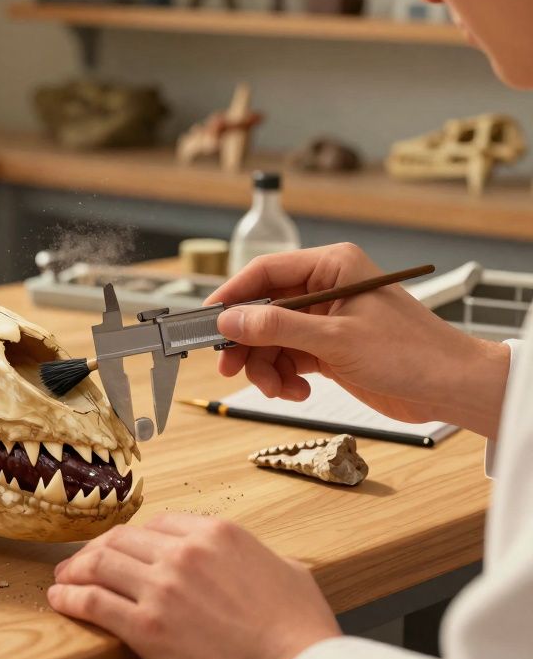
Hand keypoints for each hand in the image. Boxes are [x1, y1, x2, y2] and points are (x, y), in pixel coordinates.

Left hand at [49, 515, 340, 658]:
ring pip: (100, 564)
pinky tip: (61, 600)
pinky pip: (93, 601)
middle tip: (82, 564)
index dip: (133, 537)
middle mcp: (184, 553)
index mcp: (217, 534)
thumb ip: (258, 557)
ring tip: (63, 580)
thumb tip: (253, 562)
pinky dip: (70, 598)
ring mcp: (162, 588)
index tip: (122, 548)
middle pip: (122, 539)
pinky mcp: (146, 626)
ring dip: (75, 571)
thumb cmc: (301, 632)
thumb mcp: (288, 571)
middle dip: (97, 550)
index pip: (158, 523)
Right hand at [206, 243, 509, 436]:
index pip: (266, 272)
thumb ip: (278, 326)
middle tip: (230, 368)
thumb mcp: (336, 339)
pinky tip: (297, 391)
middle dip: (246, 342)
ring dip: (266, 367)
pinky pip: (287, 359)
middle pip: (262, 310)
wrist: (450, 388)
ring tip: (278, 389)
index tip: (208, 320)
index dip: (232, 296)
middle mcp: (325, 289)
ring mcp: (325, 320)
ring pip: (270, 339)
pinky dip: (284, 378)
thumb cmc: (411, 353)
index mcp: (331, 267)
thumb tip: (231, 319)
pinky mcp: (328, 348)